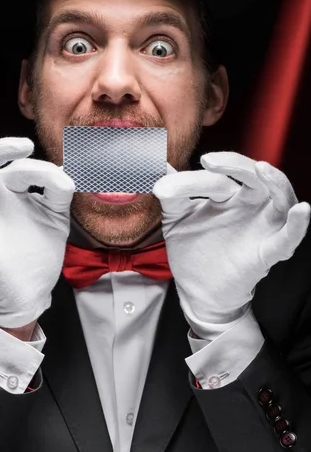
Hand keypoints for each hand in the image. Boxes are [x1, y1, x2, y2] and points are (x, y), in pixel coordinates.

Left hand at [153, 152, 309, 322]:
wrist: (197, 290)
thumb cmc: (192, 248)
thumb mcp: (176, 216)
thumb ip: (172, 191)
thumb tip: (156, 163)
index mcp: (229, 194)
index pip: (218, 176)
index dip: (194, 178)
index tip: (164, 187)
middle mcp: (249, 204)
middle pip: (254, 176)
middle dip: (235, 164)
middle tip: (209, 160)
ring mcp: (262, 226)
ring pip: (280, 197)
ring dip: (275, 181)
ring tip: (262, 169)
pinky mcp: (268, 252)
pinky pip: (288, 237)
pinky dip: (297, 224)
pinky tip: (301, 210)